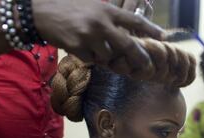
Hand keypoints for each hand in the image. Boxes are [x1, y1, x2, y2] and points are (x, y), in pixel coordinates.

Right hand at [33, 0, 162, 77]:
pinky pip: (92, 60)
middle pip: (127, 44)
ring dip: (106, 57)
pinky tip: (81, 48)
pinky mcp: (78, 48)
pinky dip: (90, 58)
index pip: (133, 19)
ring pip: (108, 56)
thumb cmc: (69, 8)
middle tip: (148, 65)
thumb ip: (109, 17)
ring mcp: (89, 36)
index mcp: (106, 10)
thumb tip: (128, 31)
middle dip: (139, 57)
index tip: (163, 36)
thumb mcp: (92, 5)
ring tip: (96, 48)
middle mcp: (100, 22)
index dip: (150, 28)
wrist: (41, 14)